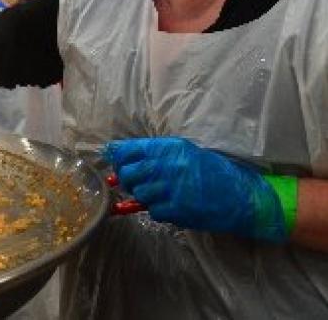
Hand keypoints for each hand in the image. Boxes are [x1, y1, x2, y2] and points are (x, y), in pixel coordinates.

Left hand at [104, 137, 286, 241]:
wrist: (243, 197)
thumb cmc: (214, 173)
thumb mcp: (186, 154)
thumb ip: (156, 155)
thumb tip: (121, 158)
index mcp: (171, 148)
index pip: (129, 149)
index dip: (118, 156)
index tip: (115, 161)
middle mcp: (170, 165)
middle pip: (129, 173)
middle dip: (127, 179)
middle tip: (136, 182)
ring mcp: (173, 188)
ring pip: (139, 193)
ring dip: (144, 196)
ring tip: (160, 194)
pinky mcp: (178, 209)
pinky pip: (153, 211)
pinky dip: (158, 210)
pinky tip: (172, 206)